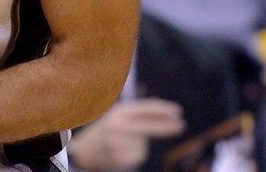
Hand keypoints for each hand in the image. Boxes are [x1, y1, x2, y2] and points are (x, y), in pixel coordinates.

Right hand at [68, 98, 184, 171]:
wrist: (84, 150)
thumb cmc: (107, 130)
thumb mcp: (120, 115)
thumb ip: (139, 112)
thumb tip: (163, 108)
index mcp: (119, 111)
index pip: (145, 108)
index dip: (163, 108)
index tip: (178, 111)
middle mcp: (117, 124)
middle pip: (148, 125)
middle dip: (166, 126)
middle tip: (182, 125)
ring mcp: (117, 141)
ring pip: (143, 144)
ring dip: (140, 144)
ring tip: (124, 143)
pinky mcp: (117, 157)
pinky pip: (138, 156)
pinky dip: (135, 155)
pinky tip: (122, 152)